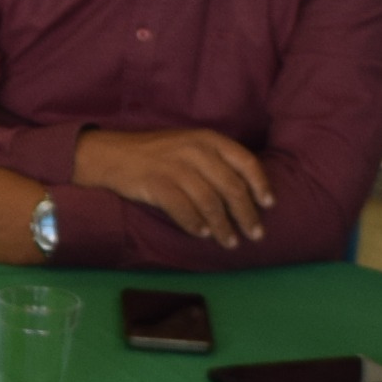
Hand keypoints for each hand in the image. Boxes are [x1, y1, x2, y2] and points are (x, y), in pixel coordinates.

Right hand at [76, 126, 271, 250]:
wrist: (112, 154)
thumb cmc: (156, 154)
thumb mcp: (189, 145)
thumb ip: (215, 161)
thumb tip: (243, 192)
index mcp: (208, 139)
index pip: (245, 161)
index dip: (261, 185)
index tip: (269, 205)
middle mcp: (195, 150)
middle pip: (231, 187)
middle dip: (246, 214)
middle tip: (255, 235)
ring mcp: (175, 166)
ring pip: (209, 202)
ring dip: (222, 226)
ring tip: (229, 242)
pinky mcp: (156, 183)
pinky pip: (183, 208)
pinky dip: (195, 224)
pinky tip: (201, 234)